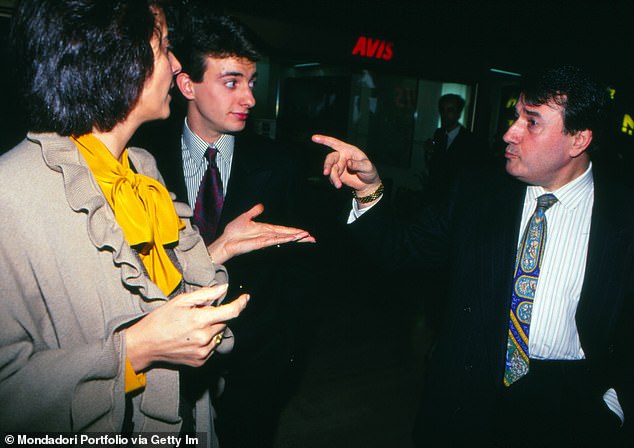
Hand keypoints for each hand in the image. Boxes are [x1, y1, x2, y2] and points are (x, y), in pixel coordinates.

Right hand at [125, 283, 247, 370]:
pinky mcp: (200, 362)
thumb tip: (224, 288)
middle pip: (223, 323)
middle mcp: (204, 338)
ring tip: (191, 327)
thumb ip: (205, 295)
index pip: (231, 312)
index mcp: (200, 320)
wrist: (144, 346)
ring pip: (218, 335)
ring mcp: (203, 352)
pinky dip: (206, 340)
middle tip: (198, 314)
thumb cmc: (160, 320)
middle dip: (216, 316)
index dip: (241, 304)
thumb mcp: (180, 301)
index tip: (246, 298)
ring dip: (211, 329)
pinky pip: (211, 347)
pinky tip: (191, 338)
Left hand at [207, 204, 315, 263]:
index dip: (294, 231)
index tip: (305, 233)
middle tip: (312, 238)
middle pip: (287, 235)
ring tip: (307, 238)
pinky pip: (276, 240)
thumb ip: (254, 212)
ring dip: (296, 238)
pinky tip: (293, 238)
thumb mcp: (245, 217)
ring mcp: (266, 240)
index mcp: (266, 229)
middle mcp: (268, 235)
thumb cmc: (233, 232)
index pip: (284, 230)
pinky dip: (285, 239)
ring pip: (284, 238)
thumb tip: (261, 206)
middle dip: (300, 237)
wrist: (226, 240)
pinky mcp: (262, 243)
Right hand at [312, 134, 380, 196]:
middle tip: (326, 172)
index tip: (314, 138)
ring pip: (331, 169)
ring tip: (338, 185)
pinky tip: (338, 184)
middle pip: (330, 158)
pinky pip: (331, 176)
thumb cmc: (369, 172)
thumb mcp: (367, 167)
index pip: (335, 143)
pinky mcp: (337, 174)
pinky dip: (334, 180)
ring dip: (333, 176)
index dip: (324, 140)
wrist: (367, 184)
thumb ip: (358, 165)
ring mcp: (339, 165)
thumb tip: (348, 163)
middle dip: (327, 165)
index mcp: (349, 150)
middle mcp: (342, 156)